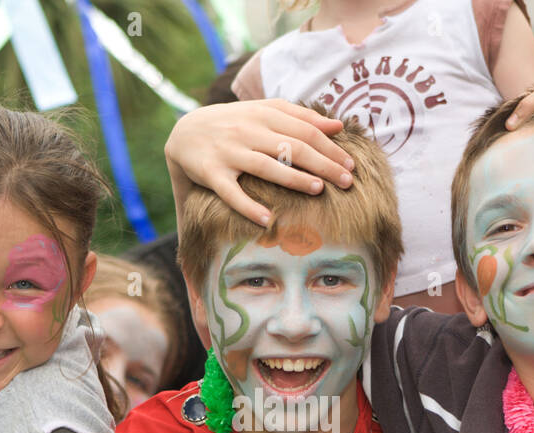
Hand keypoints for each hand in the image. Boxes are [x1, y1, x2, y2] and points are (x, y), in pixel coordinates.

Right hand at [165, 99, 354, 225]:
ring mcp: (229, 153)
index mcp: (263, 115)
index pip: (304, 130)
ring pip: (266, 166)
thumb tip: (338, 126)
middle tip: (347, 181)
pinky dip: (248, 207)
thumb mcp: (263, 112)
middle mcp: (247, 131)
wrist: (183, 133)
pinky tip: (268, 220)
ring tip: (318, 190)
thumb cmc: (233, 124)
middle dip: (323, 163)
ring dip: (294, 178)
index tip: (350, 165)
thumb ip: (299, 117)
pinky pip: (231, 193)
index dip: (330, 147)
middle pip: (292, 146)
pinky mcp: (211, 174)